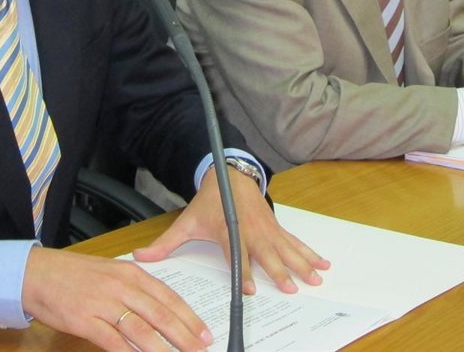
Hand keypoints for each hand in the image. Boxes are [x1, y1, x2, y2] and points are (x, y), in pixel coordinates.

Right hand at [21, 246, 211, 351]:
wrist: (37, 273)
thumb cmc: (75, 274)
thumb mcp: (112, 273)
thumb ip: (136, 289)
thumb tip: (160, 308)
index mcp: (132, 273)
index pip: (169, 297)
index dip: (189, 317)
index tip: (204, 332)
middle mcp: (122, 287)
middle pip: (160, 315)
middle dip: (184, 335)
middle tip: (201, 349)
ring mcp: (103, 304)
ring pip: (141, 330)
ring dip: (162, 349)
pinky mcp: (85, 321)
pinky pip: (112, 341)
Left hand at [133, 166, 328, 294]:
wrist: (231, 173)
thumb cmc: (210, 201)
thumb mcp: (186, 221)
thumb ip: (165, 244)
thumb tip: (140, 258)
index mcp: (229, 230)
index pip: (236, 254)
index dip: (242, 272)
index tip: (250, 290)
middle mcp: (251, 230)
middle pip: (267, 253)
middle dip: (279, 271)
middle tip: (291, 287)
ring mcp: (267, 228)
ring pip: (286, 248)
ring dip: (302, 263)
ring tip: (316, 277)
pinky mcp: (276, 227)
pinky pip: (294, 241)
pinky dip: (309, 252)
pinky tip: (323, 262)